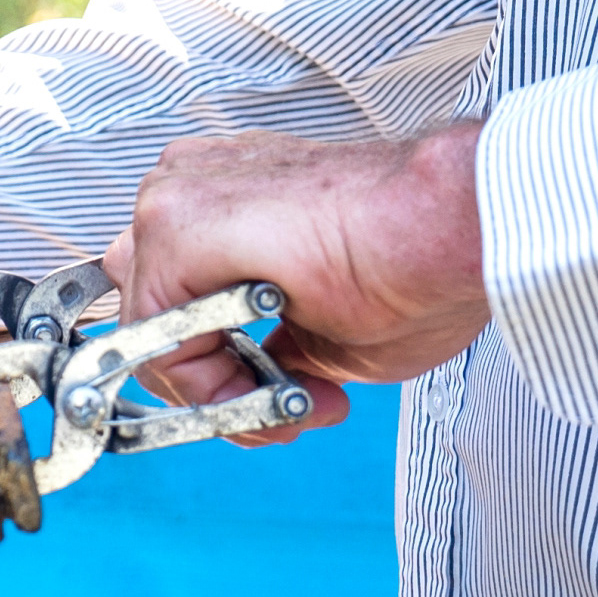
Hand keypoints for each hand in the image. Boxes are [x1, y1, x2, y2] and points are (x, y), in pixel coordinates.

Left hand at [99, 124, 487, 442]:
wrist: (445, 228)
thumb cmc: (408, 263)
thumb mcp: (317, 329)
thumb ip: (261, 347)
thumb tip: (248, 385)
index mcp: (223, 199)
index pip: (176, 303)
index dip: (225, 375)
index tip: (290, 401)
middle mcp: (191, 188)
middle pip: (156, 319)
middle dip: (218, 386)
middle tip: (289, 408)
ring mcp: (177, 198)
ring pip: (152, 334)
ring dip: (219, 393)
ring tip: (294, 403)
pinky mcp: (176, 224)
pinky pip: (157, 337)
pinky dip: (209, 386)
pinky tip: (278, 387)